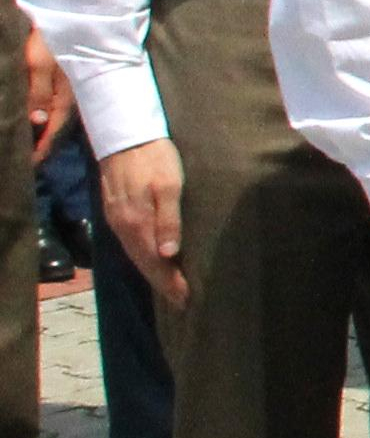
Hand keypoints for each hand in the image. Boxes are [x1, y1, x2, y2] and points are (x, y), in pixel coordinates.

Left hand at [21, 32, 65, 154]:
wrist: (70, 18)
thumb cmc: (53, 40)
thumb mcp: (38, 65)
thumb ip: (38, 94)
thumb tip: (37, 123)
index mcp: (64, 98)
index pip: (51, 133)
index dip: (40, 150)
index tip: (28, 165)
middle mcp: (69, 99)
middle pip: (54, 130)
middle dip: (41, 145)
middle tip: (27, 159)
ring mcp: (69, 93)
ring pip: (54, 120)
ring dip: (42, 132)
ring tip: (30, 143)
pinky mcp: (66, 85)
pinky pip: (54, 108)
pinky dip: (44, 118)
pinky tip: (37, 120)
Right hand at [101, 138, 186, 307]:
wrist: (125, 135)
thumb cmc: (155, 158)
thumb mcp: (169, 185)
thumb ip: (169, 219)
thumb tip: (167, 254)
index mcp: (138, 223)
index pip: (154, 263)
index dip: (170, 283)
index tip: (186, 299)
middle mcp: (123, 226)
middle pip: (143, 264)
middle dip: (163, 284)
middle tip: (182, 302)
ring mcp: (117, 220)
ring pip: (134, 255)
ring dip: (152, 273)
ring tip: (170, 288)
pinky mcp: (115, 212)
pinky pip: (129, 243)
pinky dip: (141, 257)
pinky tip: (153, 261)